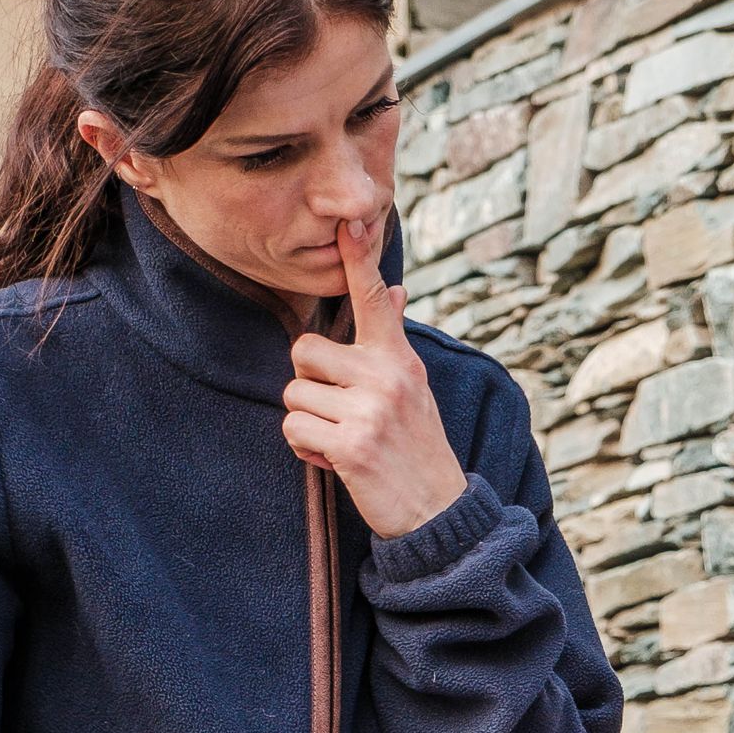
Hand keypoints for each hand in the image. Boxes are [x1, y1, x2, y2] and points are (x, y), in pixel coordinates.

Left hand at [281, 220, 467, 540]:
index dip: (359, 260)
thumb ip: (394, 338)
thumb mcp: (414, 385)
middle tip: (338, 409)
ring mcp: (369, 410)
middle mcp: (386, 376)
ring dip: (308, 422)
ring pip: (293, 394)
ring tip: (340, 438)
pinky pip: (294, 429)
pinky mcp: (351, 445)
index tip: (350, 221)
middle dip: (309, 384)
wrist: (439, 511)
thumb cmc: (417, 444)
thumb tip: (397, 288)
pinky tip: (333, 459)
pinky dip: (305, 449)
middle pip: (304, 351)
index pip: (374, 298)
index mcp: (398, 356)